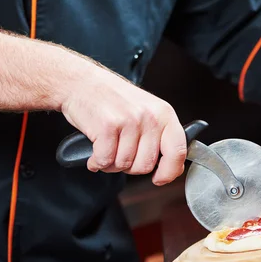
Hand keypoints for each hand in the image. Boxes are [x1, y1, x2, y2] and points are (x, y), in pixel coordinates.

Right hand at [60, 65, 186, 185]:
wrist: (82, 83)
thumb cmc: (113, 99)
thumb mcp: (146, 111)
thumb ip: (161, 136)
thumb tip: (172, 167)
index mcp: (164, 114)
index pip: (178, 151)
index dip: (169, 172)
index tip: (160, 179)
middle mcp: (150, 117)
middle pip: (146, 165)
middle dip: (129, 166)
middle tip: (120, 152)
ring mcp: (130, 121)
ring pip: (124, 165)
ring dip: (111, 163)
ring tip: (106, 147)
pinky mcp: (108, 127)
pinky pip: (105, 160)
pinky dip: (96, 162)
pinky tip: (94, 152)